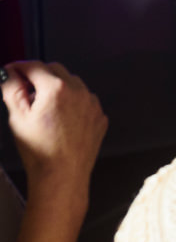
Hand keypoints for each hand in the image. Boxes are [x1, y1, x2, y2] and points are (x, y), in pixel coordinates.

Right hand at [2, 62, 106, 212]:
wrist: (63, 175)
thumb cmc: (41, 152)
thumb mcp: (18, 118)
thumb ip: (12, 91)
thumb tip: (10, 77)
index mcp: (56, 89)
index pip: (35, 66)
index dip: (20, 67)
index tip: (13, 71)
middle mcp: (78, 92)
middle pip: (56, 70)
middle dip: (39, 75)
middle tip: (25, 87)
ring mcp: (92, 104)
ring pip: (73, 84)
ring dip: (58, 88)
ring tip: (43, 108)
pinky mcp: (99, 116)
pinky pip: (85, 101)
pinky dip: (73, 103)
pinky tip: (61, 118)